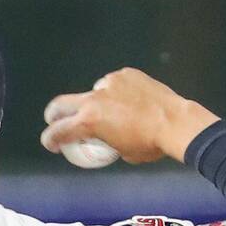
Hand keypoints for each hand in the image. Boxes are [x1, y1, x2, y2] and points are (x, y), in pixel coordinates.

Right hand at [40, 68, 219, 164]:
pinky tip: (131, 101)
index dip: (50, 140)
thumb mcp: (120, 151)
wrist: (175, 123)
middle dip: (54, 114)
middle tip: (55, 121)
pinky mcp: (125, 74)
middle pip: (61, 104)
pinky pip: (114, 84)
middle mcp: (93, 99)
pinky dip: (117, 93)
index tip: (52, 144)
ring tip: (116, 112)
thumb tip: (104, 137)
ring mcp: (109, 83)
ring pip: (93, 93)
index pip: (58, 131)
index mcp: (88, 122)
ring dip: (96, 103)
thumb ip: (105, 141)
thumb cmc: (149, 144)